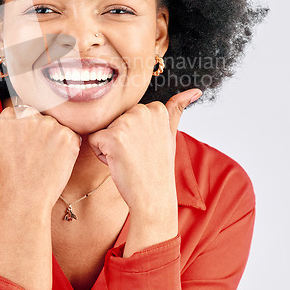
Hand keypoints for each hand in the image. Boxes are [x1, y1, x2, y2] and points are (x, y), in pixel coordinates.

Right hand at [0, 89, 81, 211]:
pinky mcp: (68, 136)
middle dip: (41, 132)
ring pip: (57, 126)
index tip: (23, 145)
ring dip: (54, 139)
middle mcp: (31, 116)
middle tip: (34, 154)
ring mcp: (51, 126)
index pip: (26, 112)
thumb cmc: (10, 171)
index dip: (27, 131)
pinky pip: (71, 136)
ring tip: (44, 158)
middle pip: (42, 117)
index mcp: (12, 114)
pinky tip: (56, 160)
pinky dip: (67, 148)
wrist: (26, 197)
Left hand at [87, 89, 201, 216]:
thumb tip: (195, 91)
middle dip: (120, 137)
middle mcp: (141, 111)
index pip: (128, 114)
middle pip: (114, 119)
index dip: (133, 133)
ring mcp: (126, 123)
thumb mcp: (170, 135)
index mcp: (155, 108)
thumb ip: (177, 109)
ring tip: (128, 159)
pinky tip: (118, 164)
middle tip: (136, 155)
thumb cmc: (158, 168)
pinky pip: (94, 140)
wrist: (153, 198)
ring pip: (103, 129)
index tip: (145, 146)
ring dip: (110, 146)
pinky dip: (101, 154)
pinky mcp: (111, 137)